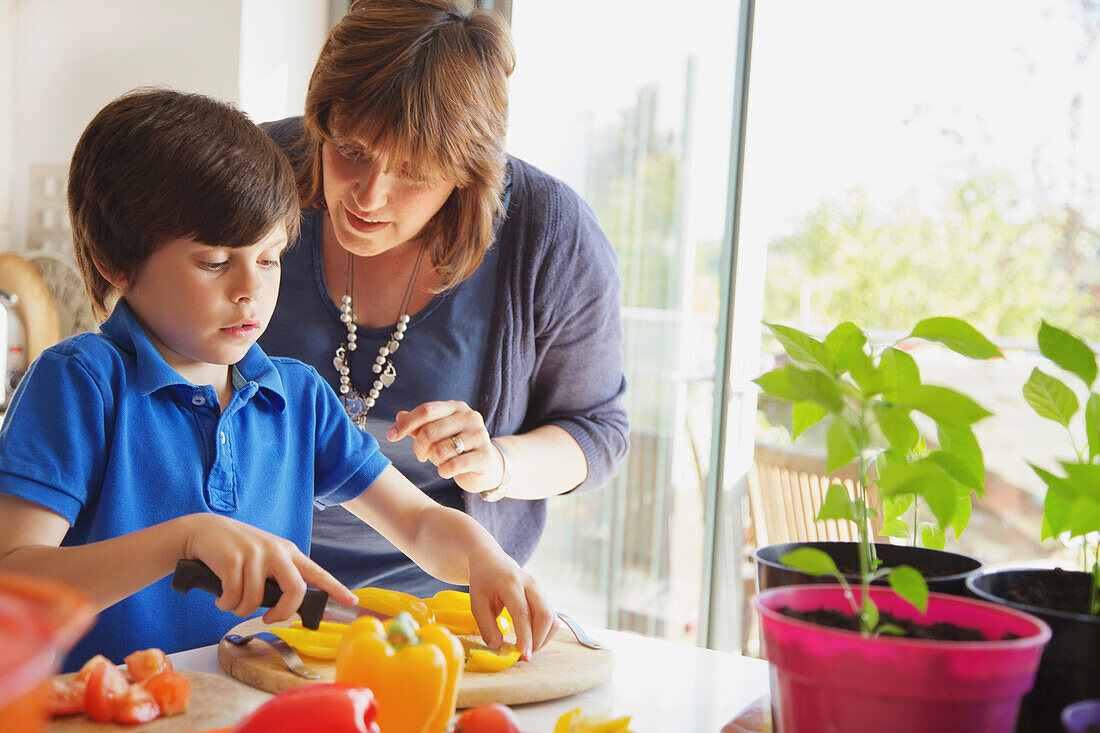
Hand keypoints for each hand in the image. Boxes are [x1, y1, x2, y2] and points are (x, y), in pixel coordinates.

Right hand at [178, 514, 356, 623]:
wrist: (203, 530)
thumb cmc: (237, 551)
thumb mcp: (265, 558)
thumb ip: (280, 576)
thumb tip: (290, 607)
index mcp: (289, 553)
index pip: (318, 573)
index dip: (336, 589)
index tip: (352, 602)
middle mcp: (277, 552)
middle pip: (295, 591)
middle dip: (282, 613)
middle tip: (269, 619)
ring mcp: (256, 554)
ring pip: (256, 600)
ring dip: (240, 609)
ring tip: (232, 601)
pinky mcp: (233, 559)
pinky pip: (234, 597)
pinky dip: (225, 603)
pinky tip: (221, 597)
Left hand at [387, 400, 504, 493]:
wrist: (488, 466)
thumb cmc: (458, 447)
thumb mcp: (438, 433)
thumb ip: (419, 425)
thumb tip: (399, 415)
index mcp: (456, 407)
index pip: (426, 410)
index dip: (405, 423)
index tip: (390, 436)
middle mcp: (470, 417)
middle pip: (430, 431)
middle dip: (419, 447)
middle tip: (421, 455)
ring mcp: (479, 436)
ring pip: (440, 450)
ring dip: (433, 460)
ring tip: (439, 461)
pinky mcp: (483, 456)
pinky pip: (452, 465)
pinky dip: (444, 471)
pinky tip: (447, 471)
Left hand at [467, 551, 557, 660]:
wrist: (493, 563)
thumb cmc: (484, 584)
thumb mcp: (477, 604)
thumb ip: (487, 627)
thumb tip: (499, 648)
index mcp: (510, 583)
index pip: (522, 612)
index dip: (525, 636)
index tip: (523, 655)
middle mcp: (530, 584)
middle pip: (544, 615)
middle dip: (537, 640)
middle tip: (523, 654)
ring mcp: (540, 589)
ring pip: (552, 618)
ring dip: (543, 638)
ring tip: (526, 647)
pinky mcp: (544, 596)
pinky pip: (552, 618)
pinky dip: (546, 633)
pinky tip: (532, 638)